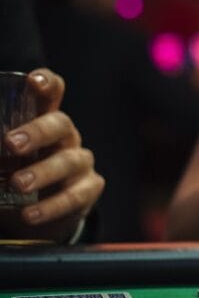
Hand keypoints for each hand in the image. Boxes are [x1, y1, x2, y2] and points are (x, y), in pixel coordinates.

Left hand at [1, 69, 104, 240]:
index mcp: (41, 119)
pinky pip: (76, 196)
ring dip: (42, 172)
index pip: (52, 92)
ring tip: (17, 185)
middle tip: (11, 144)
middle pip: (60, 124)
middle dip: (37, 132)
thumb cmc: (10, 172)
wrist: (31, 214)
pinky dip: (51, 206)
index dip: (46, 83)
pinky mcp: (88, 190)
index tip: (33, 82)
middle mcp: (65, 136)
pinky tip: (29, 215)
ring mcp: (80, 162)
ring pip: (69, 161)